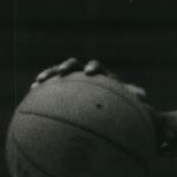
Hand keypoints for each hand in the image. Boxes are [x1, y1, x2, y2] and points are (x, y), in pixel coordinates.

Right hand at [30, 57, 147, 101]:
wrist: (107, 110)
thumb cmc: (118, 107)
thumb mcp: (126, 104)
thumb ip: (133, 97)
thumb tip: (144, 95)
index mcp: (100, 75)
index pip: (96, 67)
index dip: (93, 68)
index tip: (91, 73)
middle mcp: (83, 75)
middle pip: (73, 66)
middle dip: (67, 67)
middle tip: (63, 73)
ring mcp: (70, 82)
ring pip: (56, 75)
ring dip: (48, 76)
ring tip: (39, 82)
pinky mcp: (60, 91)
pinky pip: (49, 89)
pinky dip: (41, 90)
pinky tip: (31, 94)